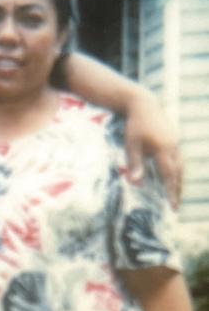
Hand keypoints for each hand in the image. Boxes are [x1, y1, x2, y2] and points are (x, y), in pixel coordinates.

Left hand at [124, 90, 182, 206]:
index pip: (168, 176)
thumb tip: (136, 183)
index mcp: (163, 149)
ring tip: (175, 195)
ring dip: (178, 181)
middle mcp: (173, 147)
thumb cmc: (134, 125)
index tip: (172, 206)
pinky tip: (172, 178)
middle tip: (176, 206)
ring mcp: (175, 142)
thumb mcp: (131, 145)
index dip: (171, 192)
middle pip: (178, 173)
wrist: (144, 104)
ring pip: (180, 166)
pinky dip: (176, 171)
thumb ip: (134, 164)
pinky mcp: (174, 139)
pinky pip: (178, 159)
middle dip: (177, 190)